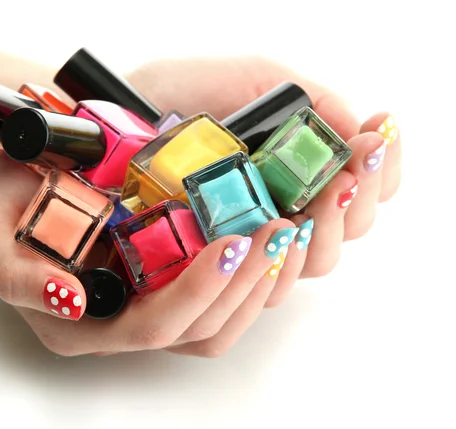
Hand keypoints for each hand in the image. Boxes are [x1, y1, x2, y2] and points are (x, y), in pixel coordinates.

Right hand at [0, 146, 301, 356]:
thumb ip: (19, 276)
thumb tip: (69, 299)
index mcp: (78, 325)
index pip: (153, 327)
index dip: (199, 290)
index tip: (233, 241)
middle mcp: (117, 323)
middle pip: (200, 330)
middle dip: (245, 285)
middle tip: (279, 229)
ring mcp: (144, 301)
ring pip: (219, 319)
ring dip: (261, 281)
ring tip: (289, 230)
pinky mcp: (161, 276)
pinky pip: (218, 288)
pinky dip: (251, 266)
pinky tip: (270, 228)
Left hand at [127, 56, 401, 306]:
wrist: (111, 107)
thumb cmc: (179, 93)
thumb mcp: (254, 84)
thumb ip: (314, 107)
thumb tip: (367, 139)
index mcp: (282, 191)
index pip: (348, 207)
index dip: (376, 180)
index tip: (378, 139)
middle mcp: (255, 231)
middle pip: (324, 254)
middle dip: (343, 215)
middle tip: (343, 176)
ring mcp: (216, 263)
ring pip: (279, 289)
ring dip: (301, 251)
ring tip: (296, 213)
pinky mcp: (167, 295)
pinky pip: (216, 318)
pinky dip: (237, 283)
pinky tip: (245, 240)